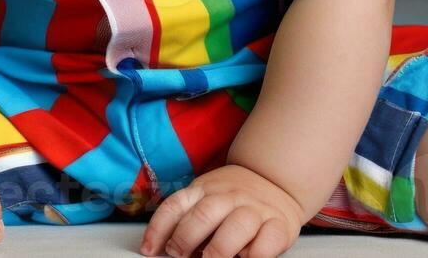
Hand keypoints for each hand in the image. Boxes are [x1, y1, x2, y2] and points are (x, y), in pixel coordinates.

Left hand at [139, 163, 304, 257]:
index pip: (175, 206)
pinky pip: (265, 244)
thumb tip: (164, 248)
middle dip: (186, 240)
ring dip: (218, 250)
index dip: (158, 229)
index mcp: (204, 189)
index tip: (149, 251)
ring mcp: (255, 210)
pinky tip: (244, 257)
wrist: (275, 179)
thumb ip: (189, 218)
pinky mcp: (278, 225)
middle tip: (180, 255)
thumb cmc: (234, 198)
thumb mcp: (206, 197)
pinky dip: (253, 255)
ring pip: (235, 227)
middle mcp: (229, 197)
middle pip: (203, 215)